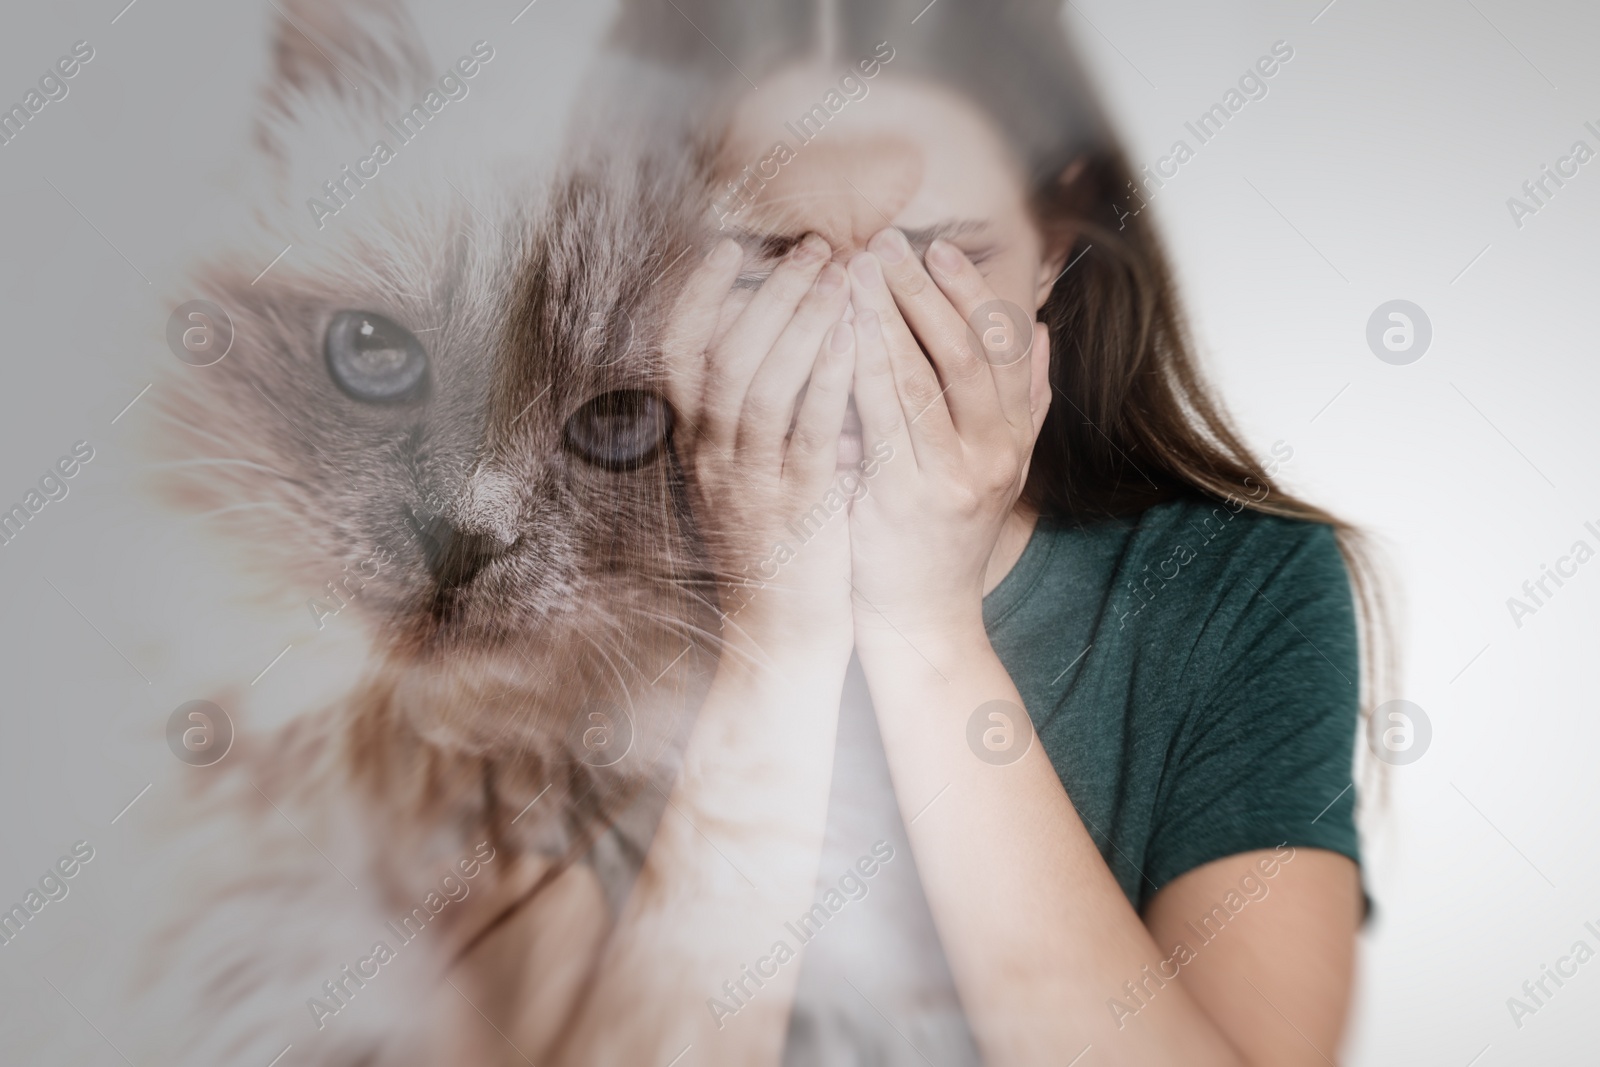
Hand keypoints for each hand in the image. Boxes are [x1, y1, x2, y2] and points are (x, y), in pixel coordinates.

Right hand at [664, 233, 857, 660]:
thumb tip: (777, 334)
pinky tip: (857, 339)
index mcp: (695, 441)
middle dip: (772, 291)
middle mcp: (712, 456)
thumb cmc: (774, 541)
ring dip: (802, 322)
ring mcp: (750, 482)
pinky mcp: (797, 507)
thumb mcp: (745, 471)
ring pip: (762, 384)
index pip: (678, 351)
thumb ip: (752, 410)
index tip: (730, 248)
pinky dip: (829, 379)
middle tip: (818, 247)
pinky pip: (809, 431)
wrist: (782, 633)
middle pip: (726, 352)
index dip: (698, 295)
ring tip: (842, 275)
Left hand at [844, 228, 1049, 651]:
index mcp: (1014, 438)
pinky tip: (838, 331)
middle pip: (964, 349)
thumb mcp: (1000, 470)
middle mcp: (995, 451)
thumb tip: (1045, 331)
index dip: (970, 292)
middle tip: (887, 243)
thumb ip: (1023, 402)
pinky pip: (883, 415)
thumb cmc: (945, 538)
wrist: (925, 621)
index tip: (937, 249)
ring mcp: (955, 474)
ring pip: (923, 374)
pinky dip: (862, 365)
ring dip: (888, 314)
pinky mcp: (907, 495)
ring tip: (857, 270)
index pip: (1001, 346)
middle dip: (924, 289)